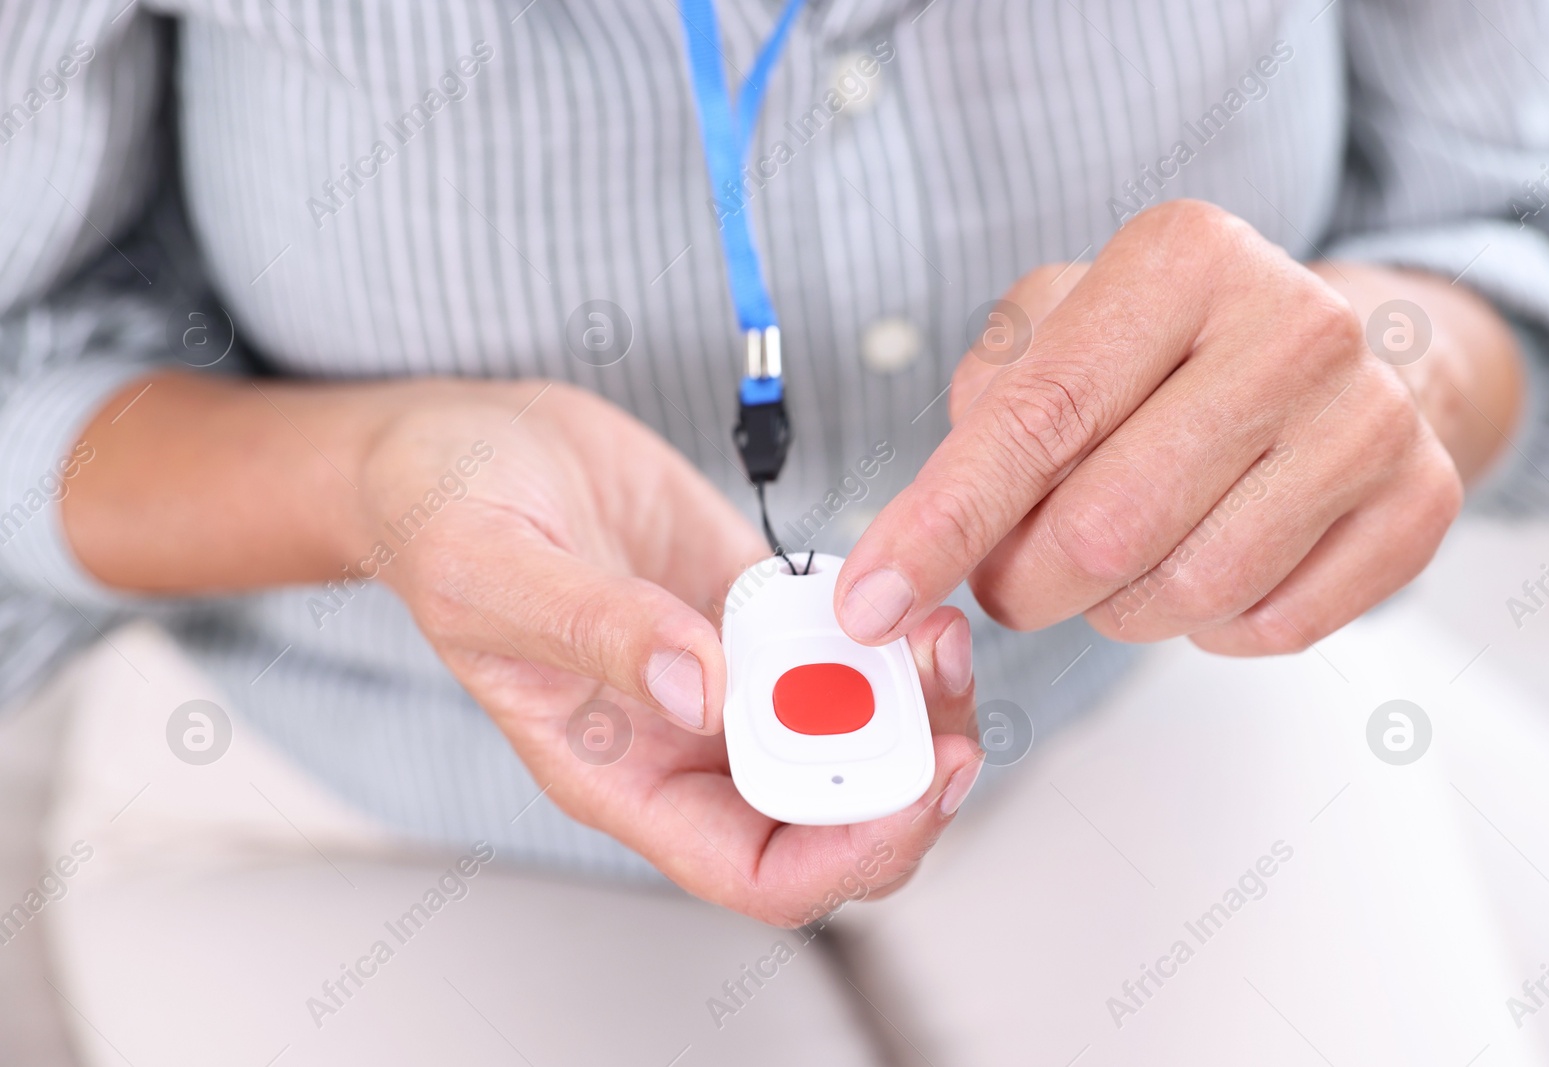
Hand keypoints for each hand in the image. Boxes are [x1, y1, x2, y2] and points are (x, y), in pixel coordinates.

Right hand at [358, 382, 982, 923]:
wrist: (465, 436)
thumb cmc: (442, 514)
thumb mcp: (491, 568)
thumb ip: (593, 632)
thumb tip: (700, 691)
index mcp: (619, 772)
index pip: (755, 869)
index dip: (846, 855)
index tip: (910, 791)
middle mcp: (686, 740)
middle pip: (831, 816)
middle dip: (907, 778)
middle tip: (949, 700)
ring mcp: (727, 673)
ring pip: (852, 735)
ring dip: (916, 704)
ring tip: (941, 633)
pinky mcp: (752, 606)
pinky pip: (844, 647)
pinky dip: (890, 636)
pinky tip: (910, 594)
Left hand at [837, 200, 1522, 654]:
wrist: (1334, 357)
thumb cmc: (1166, 353)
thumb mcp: (1060, 330)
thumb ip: (985, 408)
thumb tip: (918, 541)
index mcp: (1185, 258)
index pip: (1036, 419)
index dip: (938, 527)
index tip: (867, 606)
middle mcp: (1296, 325)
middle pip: (1105, 528)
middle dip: (1023, 584)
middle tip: (1008, 581)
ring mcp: (1370, 418)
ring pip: (1187, 592)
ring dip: (1116, 609)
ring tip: (1117, 561)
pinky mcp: (1419, 504)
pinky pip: (1269, 627)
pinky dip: (1208, 626)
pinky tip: (1206, 563)